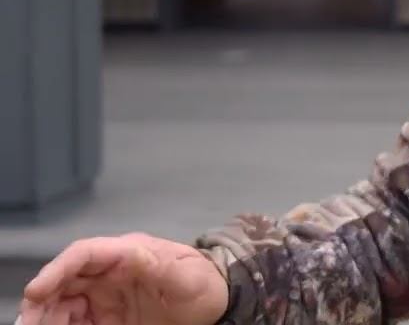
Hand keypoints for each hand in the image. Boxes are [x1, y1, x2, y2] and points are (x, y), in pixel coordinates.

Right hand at [16, 233, 228, 324]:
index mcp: (127, 252)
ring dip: (48, 317)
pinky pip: (75, 321)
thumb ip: (162, 266)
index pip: (84, 254)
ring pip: (64, 303)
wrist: (215, 303)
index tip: (36, 291)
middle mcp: (110, 271)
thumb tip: (133, 253)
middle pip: (65, 280)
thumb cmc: (204, 283)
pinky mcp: (106, 316)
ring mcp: (105, 294)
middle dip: (43, 300)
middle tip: (30, 324)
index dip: (56, 269)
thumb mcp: (188, 276)